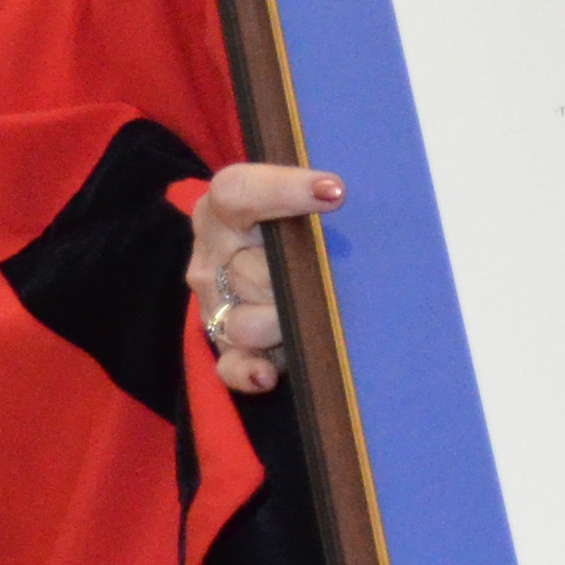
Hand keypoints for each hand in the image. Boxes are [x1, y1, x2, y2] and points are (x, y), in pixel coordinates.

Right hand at [186, 161, 341, 395]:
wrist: (270, 261)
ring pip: (245, 321)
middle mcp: (212, 255)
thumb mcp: (298, 205)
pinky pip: (229, 365)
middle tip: (324, 271)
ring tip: (314, 313)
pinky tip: (267, 375)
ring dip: (284, 322)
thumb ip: (316, 197)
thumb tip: (352, 199)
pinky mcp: (224, 344)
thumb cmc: (296, 226)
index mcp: (224, 208)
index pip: (237, 192)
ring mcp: (216, 303)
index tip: (336, 192)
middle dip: (292, 276)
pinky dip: (248, 372)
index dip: (284, 189)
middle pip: (249, 269)